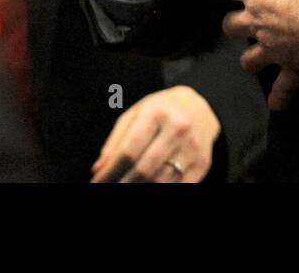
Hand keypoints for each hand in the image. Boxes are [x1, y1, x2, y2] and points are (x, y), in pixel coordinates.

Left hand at [90, 85, 220, 182]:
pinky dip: (160, 191)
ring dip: (140, 189)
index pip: (128, 150)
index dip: (110, 172)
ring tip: (125, 188)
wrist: (200, 107)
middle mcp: (178, 128)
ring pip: (161, 181)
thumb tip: (98, 169)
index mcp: (156, 113)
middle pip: (144, 169)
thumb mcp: (135, 114)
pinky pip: (179, 186)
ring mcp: (193, 147)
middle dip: (122, 185)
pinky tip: (147, 188)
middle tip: (108, 190)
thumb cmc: (160, 111)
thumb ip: (116, 141)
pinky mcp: (203, 163)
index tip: (96, 183)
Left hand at [213, 0, 298, 105]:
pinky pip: (282, 90)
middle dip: (232, 22)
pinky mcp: (294, 69)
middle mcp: (257, 23)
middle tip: (242, 17)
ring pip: (249, 59)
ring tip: (256, 53)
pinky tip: (276, 101)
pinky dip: (279, 97)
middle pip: (229, 26)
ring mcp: (274, 49)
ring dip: (251, 56)